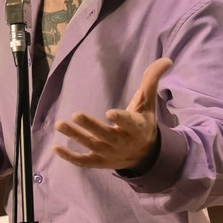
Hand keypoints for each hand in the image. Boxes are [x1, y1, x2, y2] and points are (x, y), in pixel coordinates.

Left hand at [53, 58, 172, 170]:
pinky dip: (70, 157)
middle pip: (106, 135)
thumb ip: (152, 80)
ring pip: (92, 146)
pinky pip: (84, 162)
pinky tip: (56, 147)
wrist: (145, 155)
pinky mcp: (99, 162)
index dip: (120, 118)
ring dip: (75, 137)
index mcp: (136, 127)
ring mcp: (110, 153)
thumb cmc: (143, 123)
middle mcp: (122, 142)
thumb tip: (166, 60)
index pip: (129, 122)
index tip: (110, 113)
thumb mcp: (148, 103)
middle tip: (76, 114)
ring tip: (60, 124)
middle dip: (91, 126)